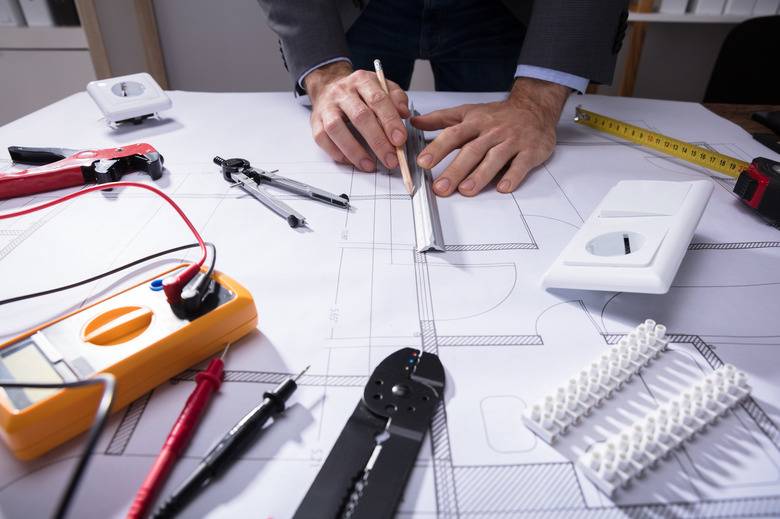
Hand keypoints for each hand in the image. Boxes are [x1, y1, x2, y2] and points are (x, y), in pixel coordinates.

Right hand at [304, 61, 410, 171]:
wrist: (329, 85)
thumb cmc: (359, 92)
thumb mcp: (381, 86)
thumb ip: (396, 98)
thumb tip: (404, 114)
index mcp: (362, 81)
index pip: (378, 100)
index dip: (390, 121)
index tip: (400, 139)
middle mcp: (342, 92)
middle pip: (360, 116)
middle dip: (377, 141)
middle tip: (390, 159)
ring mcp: (326, 107)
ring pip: (337, 129)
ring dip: (355, 151)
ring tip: (369, 165)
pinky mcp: (315, 122)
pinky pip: (322, 139)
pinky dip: (337, 153)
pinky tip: (351, 161)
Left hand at [411, 77, 570, 195]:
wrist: (535, 108)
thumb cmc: (499, 115)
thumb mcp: (469, 112)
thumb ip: (441, 119)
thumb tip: (415, 122)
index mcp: (475, 123)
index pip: (453, 134)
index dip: (438, 148)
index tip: (423, 162)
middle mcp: (492, 132)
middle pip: (472, 151)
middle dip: (455, 170)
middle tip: (441, 187)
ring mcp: (511, 142)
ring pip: (494, 159)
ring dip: (480, 175)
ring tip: (466, 190)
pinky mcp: (529, 151)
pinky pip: (521, 165)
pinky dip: (513, 176)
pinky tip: (504, 188)